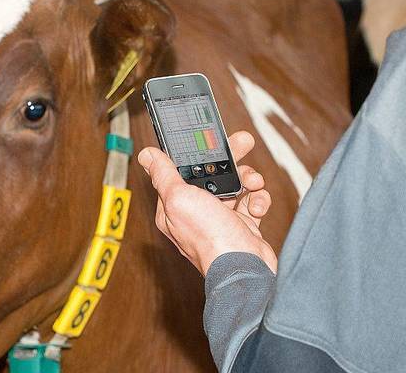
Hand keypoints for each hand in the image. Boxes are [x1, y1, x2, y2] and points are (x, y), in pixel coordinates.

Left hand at [137, 131, 277, 275]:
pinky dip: (258, 200)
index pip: (182, 169)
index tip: (209, 137)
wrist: (244, 268)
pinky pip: (251, 202)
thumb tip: (147, 155)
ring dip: (247, 179)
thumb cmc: (210, 239)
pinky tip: (257, 206)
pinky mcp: (241, 226)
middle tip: (243, 143)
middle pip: (212, 174)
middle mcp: (196, 212)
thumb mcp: (179, 198)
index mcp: (174, 206)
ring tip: (253, 182)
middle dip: (230, 158)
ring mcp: (219, 219)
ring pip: (235, 185)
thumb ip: (163, 175)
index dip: (197, 152)